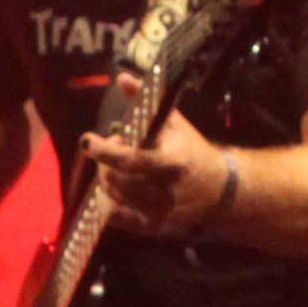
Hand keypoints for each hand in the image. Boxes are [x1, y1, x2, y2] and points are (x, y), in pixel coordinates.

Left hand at [82, 107, 232, 238]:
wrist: (219, 190)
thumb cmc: (191, 151)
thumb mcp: (173, 123)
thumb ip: (146, 101)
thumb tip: (122, 78)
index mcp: (174, 164)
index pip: (132, 161)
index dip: (105, 151)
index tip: (87, 141)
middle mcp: (167, 193)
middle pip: (118, 179)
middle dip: (106, 161)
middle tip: (115, 147)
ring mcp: (160, 214)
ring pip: (114, 197)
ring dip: (106, 178)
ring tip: (115, 165)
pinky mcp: (153, 228)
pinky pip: (117, 218)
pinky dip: (106, 202)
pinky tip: (110, 187)